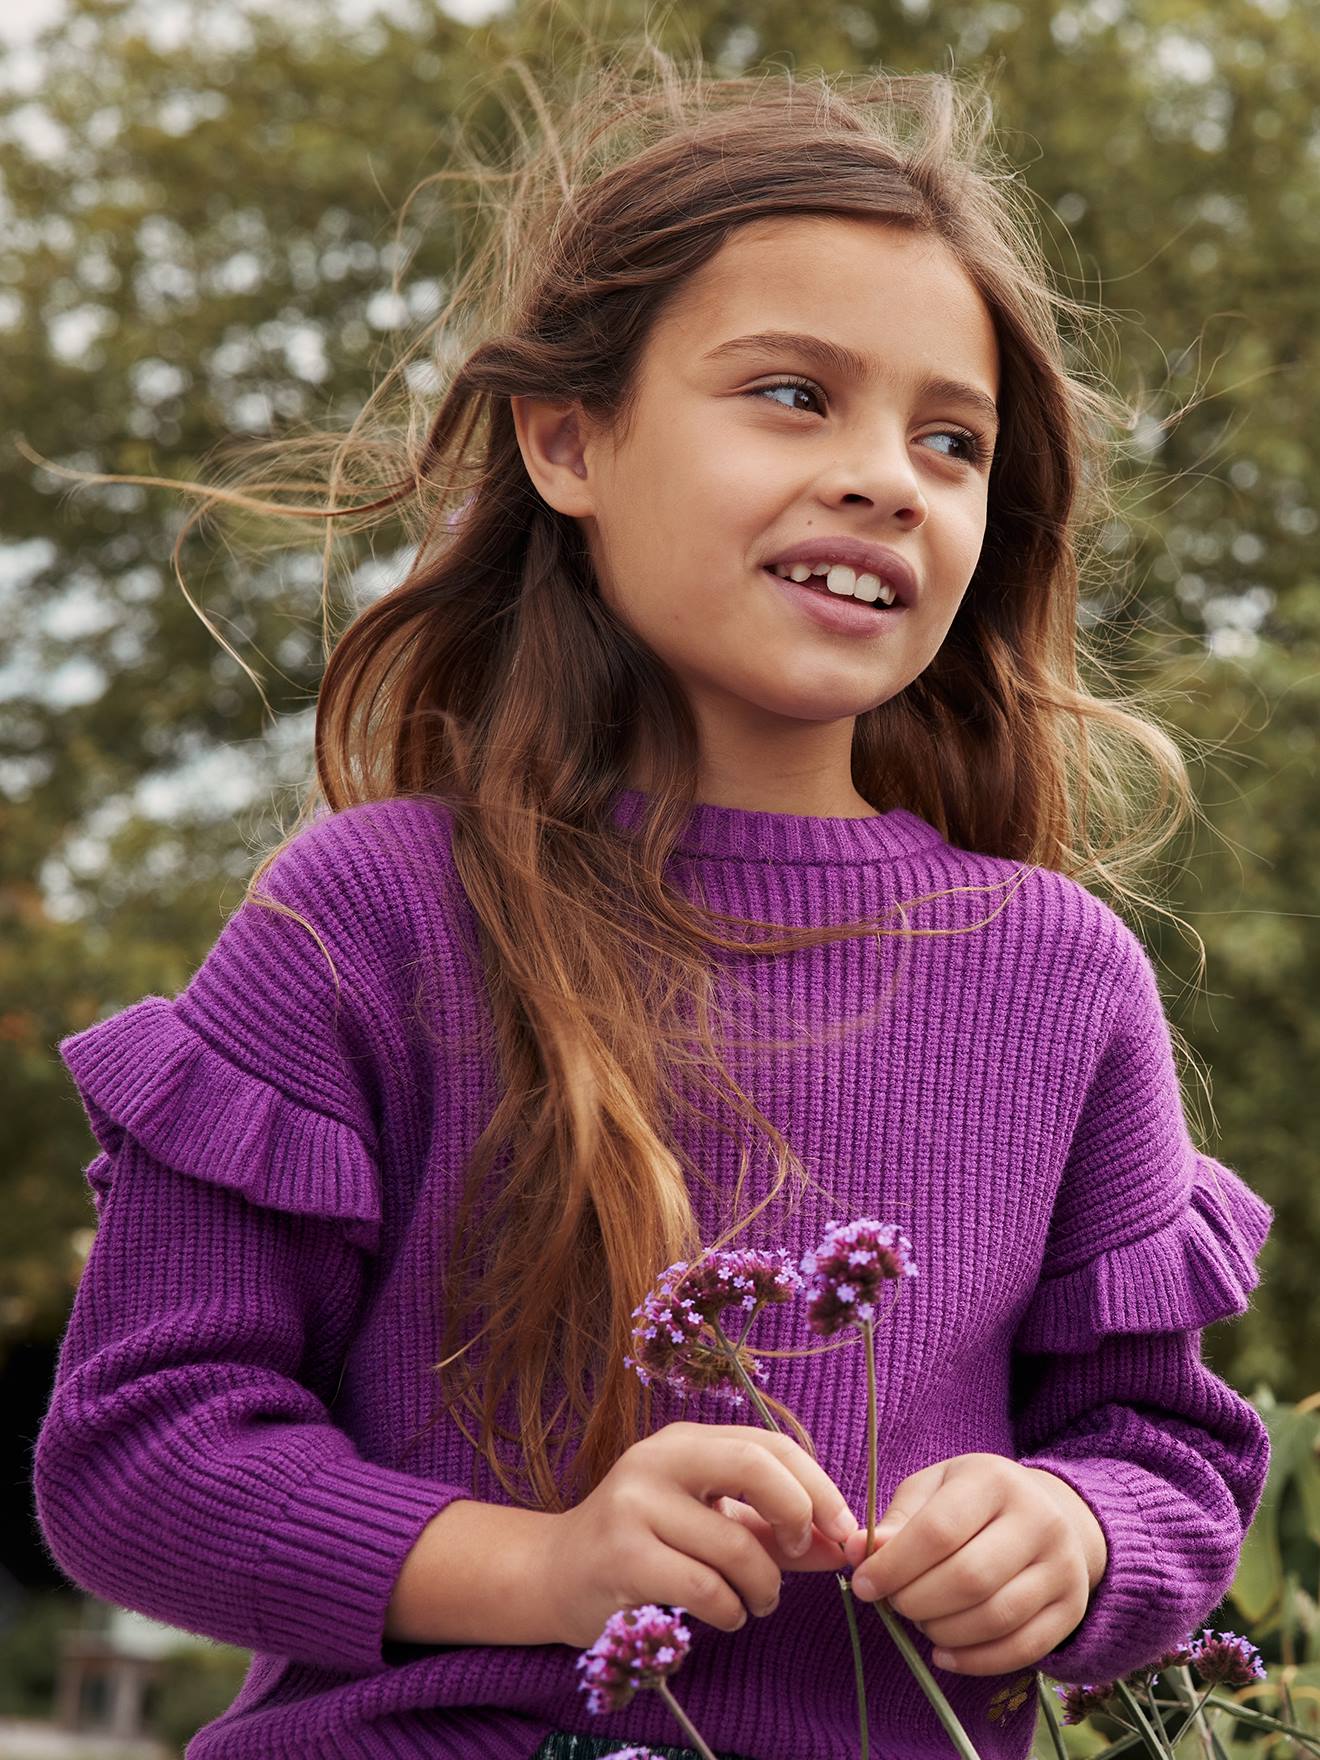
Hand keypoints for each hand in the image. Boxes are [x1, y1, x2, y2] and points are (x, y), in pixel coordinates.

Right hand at [539, 1421, 858, 1648]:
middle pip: (755, 1465)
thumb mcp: (710, 1525)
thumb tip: (843, 1545)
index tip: (843, 1531)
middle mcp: (658, 1459)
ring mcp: (634, 1504)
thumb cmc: (644, 1547)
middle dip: (799, 1515)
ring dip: (764, 1587)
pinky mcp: (621, 1555)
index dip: (818, 1487)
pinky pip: (704, 1588)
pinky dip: (730, 1611)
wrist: (556, 1575)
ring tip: (757, 1602)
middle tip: (803, 1556)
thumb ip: (774, 1532)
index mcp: (685, 1441)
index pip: (770, 1445)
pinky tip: (726, 1616)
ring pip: (734, 1545)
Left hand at [841, 1453, 1107, 1676]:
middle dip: (917, 1601)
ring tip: (921, 1622)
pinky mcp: (1071, 1609)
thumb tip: (856, 1552)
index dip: (894, 1565)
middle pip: (969, 1578)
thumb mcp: (934, 1490)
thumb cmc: (974, 1501)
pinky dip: (975, 1661)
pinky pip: (1022, 1649)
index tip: (863, 1585)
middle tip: (894, 1604)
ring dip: (943, 1632)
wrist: (1051, 1514)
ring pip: (995, 1618)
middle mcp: (1038, 1520)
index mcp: (994, 1480)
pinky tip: (944, 1654)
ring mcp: (1062, 1567)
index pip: (939, 1530)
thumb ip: (897, 1521)